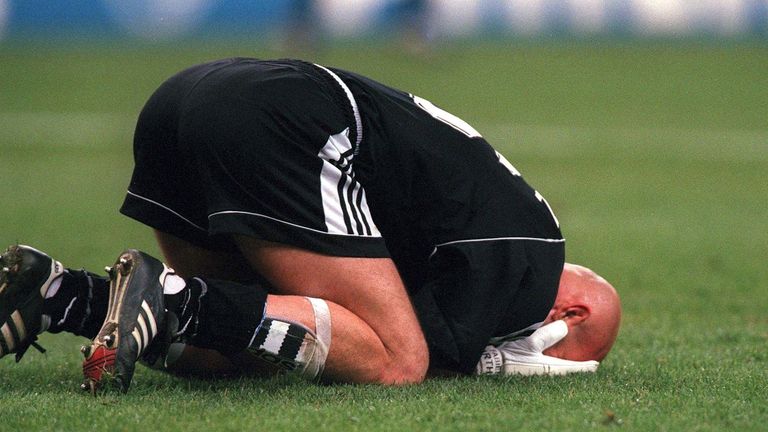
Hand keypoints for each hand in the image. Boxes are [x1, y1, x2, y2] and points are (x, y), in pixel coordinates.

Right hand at [475, 320, 598, 375]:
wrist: (490, 365)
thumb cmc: (511, 355)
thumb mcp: (530, 343)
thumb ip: (548, 335)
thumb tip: (564, 327)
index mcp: (549, 368)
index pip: (574, 369)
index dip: (586, 367)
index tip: (596, 365)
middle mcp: (545, 373)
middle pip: (566, 371)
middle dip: (577, 368)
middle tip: (588, 364)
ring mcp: (536, 374)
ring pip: (556, 369)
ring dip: (564, 366)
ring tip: (570, 361)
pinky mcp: (527, 371)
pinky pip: (545, 366)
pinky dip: (552, 363)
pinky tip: (548, 358)